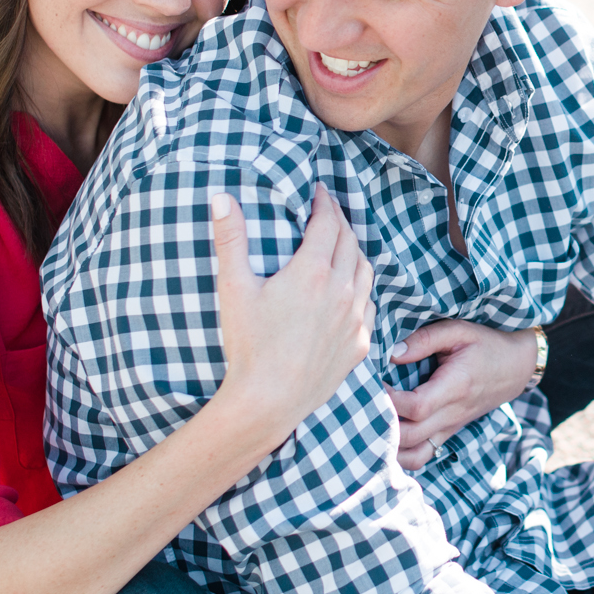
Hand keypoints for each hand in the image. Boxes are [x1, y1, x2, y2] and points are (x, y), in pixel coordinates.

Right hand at [210, 185, 373, 447]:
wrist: (268, 402)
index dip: (325, 202)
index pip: (328, 223)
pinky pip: (370, 304)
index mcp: (313, 272)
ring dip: (356, 251)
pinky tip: (353, 289)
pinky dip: (363, 287)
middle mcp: (343, 291)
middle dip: (340, 221)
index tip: (320, 191)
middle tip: (330, 212)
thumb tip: (223, 197)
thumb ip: (231, 239)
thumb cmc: (247, 346)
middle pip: (351, 242)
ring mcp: (355, 318)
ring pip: (367, 271)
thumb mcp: (234, 288)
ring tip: (344, 244)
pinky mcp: (360, 343)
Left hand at [387, 320, 537, 469]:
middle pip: (410, 437)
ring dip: (389, 445)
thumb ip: (425, 339)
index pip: (417, 407)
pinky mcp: (448, 432)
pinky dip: (401, 454)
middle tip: (366, 403)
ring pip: (414, 455)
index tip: (374, 382)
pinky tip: (386, 435)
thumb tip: (392, 353)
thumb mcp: (459, 330)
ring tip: (372, 423)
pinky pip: (422, 456)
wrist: (516, 367)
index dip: (390, 400)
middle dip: (382, 424)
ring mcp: (450, 427)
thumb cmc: (486, 344)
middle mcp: (452, 414)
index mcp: (455, 387)